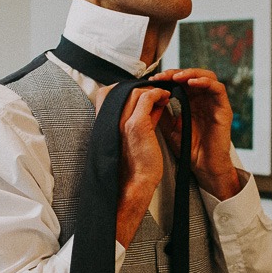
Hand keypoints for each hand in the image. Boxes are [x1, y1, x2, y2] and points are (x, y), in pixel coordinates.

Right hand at [105, 83, 169, 245]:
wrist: (135, 184)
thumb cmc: (138, 165)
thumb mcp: (136, 137)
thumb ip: (143, 119)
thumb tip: (155, 104)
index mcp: (105, 123)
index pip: (106, 94)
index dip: (125, 90)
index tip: (143, 95)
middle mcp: (109, 120)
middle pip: (122, 90)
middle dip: (142, 89)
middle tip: (157, 93)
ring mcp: (121, 121)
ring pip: (135, 91)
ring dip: (152, 90)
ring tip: (164, 96)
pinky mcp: (136, 125)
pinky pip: (147, 98)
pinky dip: (157, 94)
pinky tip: (166, 98)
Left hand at [151, 68, 241, 199]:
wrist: (202, 166)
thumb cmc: (188, 147)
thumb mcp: (169, 126)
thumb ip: (163, 110)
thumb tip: (151, 93)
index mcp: (191, 101)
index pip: (181, 81)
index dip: (168, 77)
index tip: (153, 80)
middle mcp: (203, 99)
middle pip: (193, 75)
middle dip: (177, 73)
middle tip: (163, 76)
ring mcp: (215, 103)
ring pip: (207, 77)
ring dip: (191, 73)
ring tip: (177, 77)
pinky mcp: (224, 109)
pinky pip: (218, 89)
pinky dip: (206, 82)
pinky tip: (192, 83)